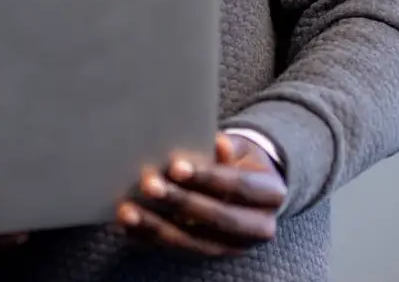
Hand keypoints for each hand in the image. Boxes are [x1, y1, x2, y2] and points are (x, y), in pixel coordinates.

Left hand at [118, 133, 287, 257]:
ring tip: (128, 211)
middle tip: (149, 185)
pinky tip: (128, 227)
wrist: (250, 189)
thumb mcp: (242, 148)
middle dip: (180, 202)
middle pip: (217, 218)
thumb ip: (229, 147)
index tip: (176, 166)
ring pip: (194, 242)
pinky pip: (175, 250)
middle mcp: (257, 228)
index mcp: (270, 195)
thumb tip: (217, 144)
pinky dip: (149, 239)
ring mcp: (232, 246)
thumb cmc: (239, 161)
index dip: (207, 177)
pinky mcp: (208, 254)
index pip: (238, 187)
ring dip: (157, 227)